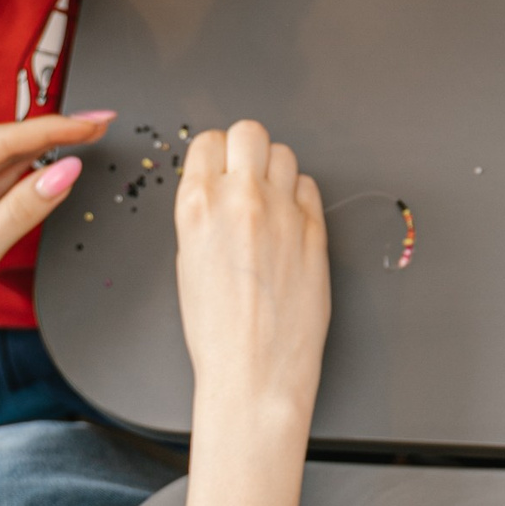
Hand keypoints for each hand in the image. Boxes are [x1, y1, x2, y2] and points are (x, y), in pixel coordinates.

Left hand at [0, 111, 111, 505]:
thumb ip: (23, 210)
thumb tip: (67, 170)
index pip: (3, 140)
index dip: (56, 128)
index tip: (96, 121)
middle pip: (5, 147)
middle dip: (54, 136)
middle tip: (101, 126)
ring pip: (3, 169)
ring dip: (43, 157)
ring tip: (85, 143)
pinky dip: (26, 186)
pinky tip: (51, 176)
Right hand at [173, 120, 330, 505]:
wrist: (255, 373)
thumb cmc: (217, 333)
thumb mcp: (188, 263)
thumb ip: (203, 217)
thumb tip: (217, 193)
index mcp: (197, 207)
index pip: (208, 141)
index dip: (215, 154)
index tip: (219, 168)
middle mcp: (242, 200)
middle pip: (250, 132)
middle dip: (247, 150)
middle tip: (246, 176)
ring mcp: (284, 213)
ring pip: (285, 153)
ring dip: (276, 169)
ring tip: (270, 201)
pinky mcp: (316, 231)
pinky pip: (309, 187)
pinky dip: (300, 196)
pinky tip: (291, 223)